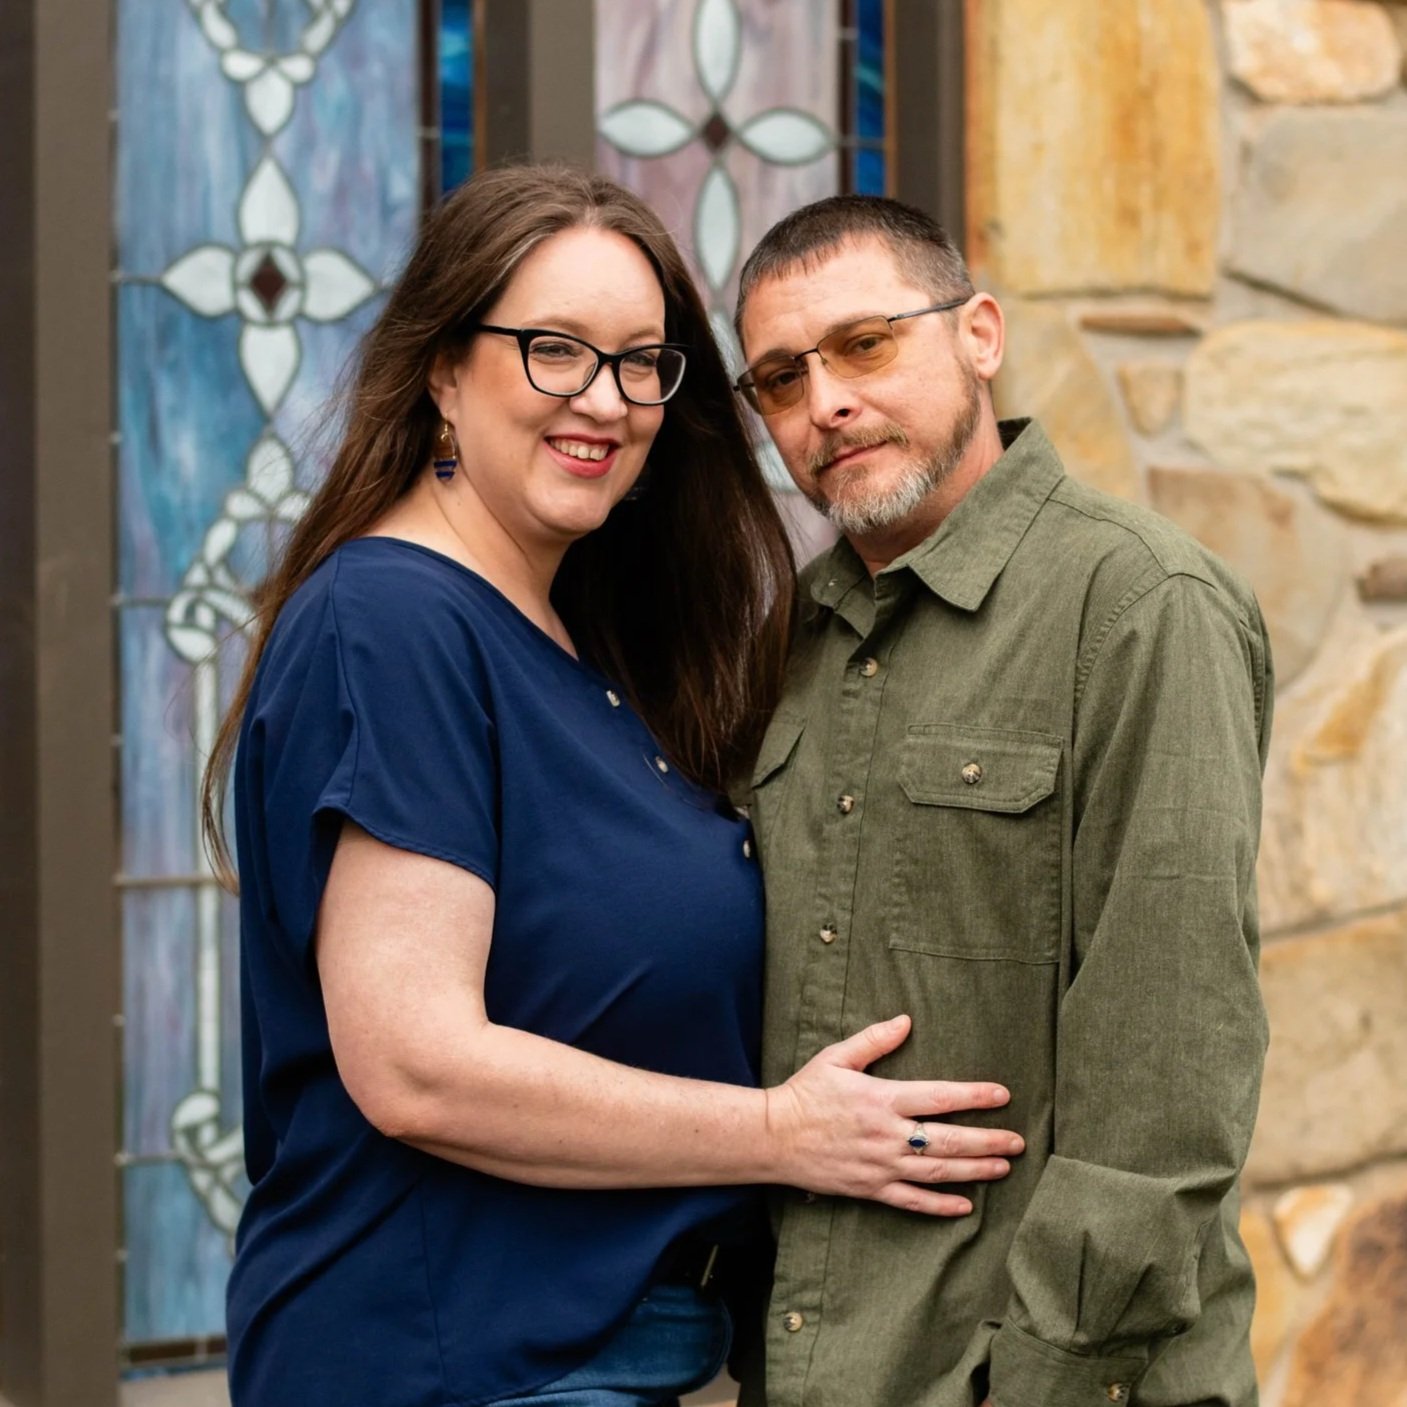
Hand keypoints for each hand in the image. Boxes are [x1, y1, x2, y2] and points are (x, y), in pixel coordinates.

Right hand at [765, 1014, 1023, 1214]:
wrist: (773, 1136)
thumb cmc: (805, 1092)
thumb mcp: (836, 1057)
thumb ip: (874, 1040)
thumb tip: (906, 1020)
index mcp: (881, 1099)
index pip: (938, 1097)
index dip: (973, 1096)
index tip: (1002, 1095)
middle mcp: (887, 1135)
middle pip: (947, 1140)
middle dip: (987, 1141)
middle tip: (1018, 1142)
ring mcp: (880, 1166)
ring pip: (937, 1173)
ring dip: (974, 1171)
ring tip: (1003, 1168)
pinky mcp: (870, 1189)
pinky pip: (911, 1202)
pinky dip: (940, 1206)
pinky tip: (965, 1207)